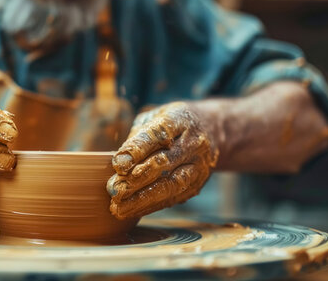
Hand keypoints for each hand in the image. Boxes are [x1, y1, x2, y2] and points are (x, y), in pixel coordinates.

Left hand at [107, 102, 217, 218]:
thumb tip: (120, 164)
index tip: (118, 165)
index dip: (137, 150)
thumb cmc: (173, 124)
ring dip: (143, 199)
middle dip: (136, 179)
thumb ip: (138, 137)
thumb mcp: (155, 117)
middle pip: (164, 162)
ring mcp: (199, 165)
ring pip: (171, 184)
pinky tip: (132, 210)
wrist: (212, 129)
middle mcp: (193, 143)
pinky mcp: (199, 183)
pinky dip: (151, 206)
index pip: (157, 134)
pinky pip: (174, 197)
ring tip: (120, 208)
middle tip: (114, 190)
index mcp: (179, 120)